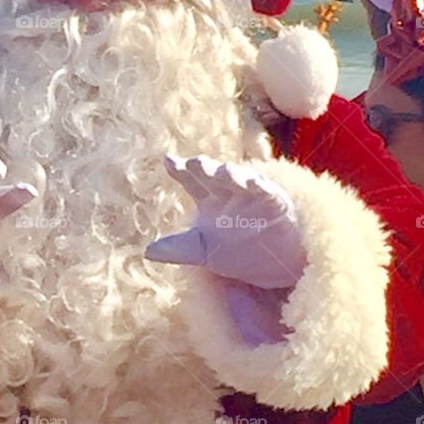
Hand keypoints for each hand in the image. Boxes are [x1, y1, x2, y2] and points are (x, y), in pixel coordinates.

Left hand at [145, 155, 305, 288]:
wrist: (271, 263)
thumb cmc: (236, 248)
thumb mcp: (203, 250)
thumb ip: (178, 249)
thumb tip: (147, 253)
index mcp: (209, 197)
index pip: (192, 179)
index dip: (181, 169)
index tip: (169, 161)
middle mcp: (229, 191)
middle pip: (214, 175)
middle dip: (205, 168)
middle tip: (195, 162)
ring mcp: (252, 195)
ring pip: (241, 179)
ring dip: (233, 175)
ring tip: (224, 171)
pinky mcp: (275, 203)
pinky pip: (267, 193)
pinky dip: (260, 188)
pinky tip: (254, 183)